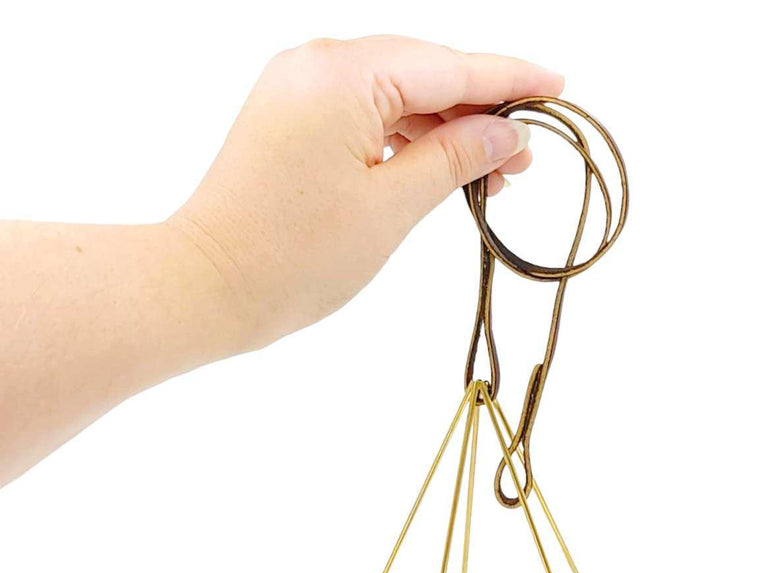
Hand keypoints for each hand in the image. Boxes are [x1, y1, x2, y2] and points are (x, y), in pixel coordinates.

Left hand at [169, 35, 563, 349]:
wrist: (208, 287)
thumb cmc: (294, 257)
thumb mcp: (391, 208)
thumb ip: (456, 158)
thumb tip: (507, 131)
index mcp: (344, 75)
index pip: (449, 67)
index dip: (510, 78)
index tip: (558, 87)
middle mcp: (316, 63)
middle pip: (422, 72)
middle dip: (479, 111)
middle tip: (526, 155)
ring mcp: (297, 86)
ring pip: (394, 93)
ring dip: (443, 129)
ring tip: (489, 174)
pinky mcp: (288, 115)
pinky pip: (363, 111)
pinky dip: (404, 137)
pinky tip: (436, 166)